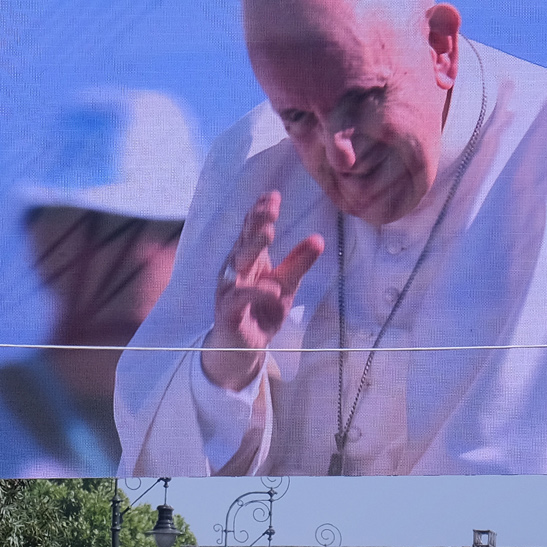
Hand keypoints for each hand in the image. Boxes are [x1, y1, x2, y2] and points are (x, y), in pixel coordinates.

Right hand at [201, 192, 324, 391]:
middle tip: (269, 208)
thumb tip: (318, 239)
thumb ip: (298, 264)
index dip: (259, 213)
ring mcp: (228, 290)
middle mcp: (235, 270)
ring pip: (237, 264)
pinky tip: (271, 288)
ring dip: (251, 248)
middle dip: (255, 223)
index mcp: (249, 259)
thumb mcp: (286, 286)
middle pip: (243, 241)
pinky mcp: (228, 312)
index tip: (272, 196)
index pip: (251, 231)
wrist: (243, 350)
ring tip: (267, 234)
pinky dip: (255, 292)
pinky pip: (240, 297)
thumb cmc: (261, 313)